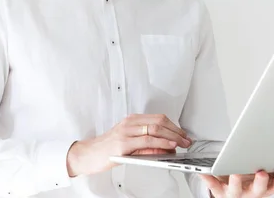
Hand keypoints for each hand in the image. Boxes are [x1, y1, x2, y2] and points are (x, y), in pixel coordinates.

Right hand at [66, 114, 191, 176]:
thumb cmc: (106, 149)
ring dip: (172, 137)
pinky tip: (168, 146)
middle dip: (176, 131)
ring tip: (182, 143)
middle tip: (186, 139)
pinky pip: (146, 141)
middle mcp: (129, 123)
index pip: (158, 118)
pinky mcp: (123, 145)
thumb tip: (165, 147)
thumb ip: (146, 144)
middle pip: (159, 122)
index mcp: (131, 120)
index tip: (183, 134)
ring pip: (155, 129)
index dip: (174, 126)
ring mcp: (126, 133)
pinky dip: (161, 143)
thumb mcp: (129, 143)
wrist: (87, 154)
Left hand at [200, 165, 273, 197]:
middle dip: (261, 182)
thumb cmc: (249, 180)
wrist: (228, 187)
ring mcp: (234, 192)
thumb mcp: (267, 177)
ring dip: (236, 182)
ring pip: (236, 190)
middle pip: (258, 191)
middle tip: (261, 172)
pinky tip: (204, 172)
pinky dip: (208, 178)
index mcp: (264, 188)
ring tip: (235, 173)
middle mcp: (250, 193)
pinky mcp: (218, 190)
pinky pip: (212, 184)